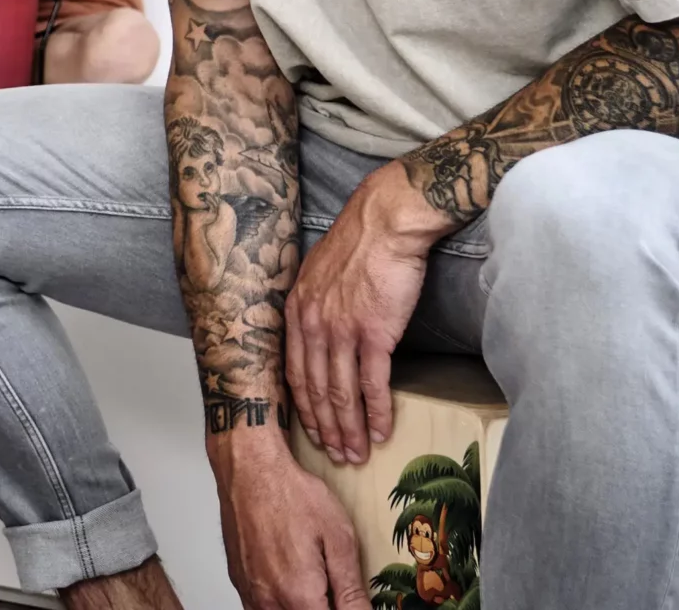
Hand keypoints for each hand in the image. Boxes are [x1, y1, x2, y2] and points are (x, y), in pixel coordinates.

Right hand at [210, 431, 368, 609]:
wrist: (250, 469)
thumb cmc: (290, 494)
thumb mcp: (338, 539)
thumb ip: (351, 589)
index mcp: (299, 596)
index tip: (353, 601)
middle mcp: (269, 601)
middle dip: (323, 606)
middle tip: (335, 588)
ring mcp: (250, 593)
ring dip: (303, 605)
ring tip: (316, 582)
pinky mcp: (240, 581)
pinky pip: (261, 608)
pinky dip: (281, 602)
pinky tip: (293, 581)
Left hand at [283, 163, 442, 464]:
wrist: (385, 223)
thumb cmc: (358, 246)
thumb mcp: (319, 275)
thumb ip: (315, 306)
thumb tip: (321, 332)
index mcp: (297, 311)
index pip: (293, 371)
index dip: (302, 406)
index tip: (311, 430)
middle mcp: (313, 325)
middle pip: (314, 389)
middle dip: (325, 427)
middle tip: (335, 454)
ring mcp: (341, 331)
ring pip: (341, 393)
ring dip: (349, 428)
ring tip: (357, 453)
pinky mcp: (374, 334)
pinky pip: (373, 384)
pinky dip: (376, 413)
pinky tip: (381, 431)